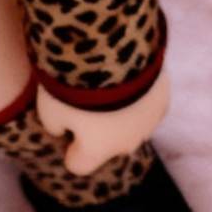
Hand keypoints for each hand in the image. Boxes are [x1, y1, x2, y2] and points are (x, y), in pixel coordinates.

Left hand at [35, 70, 169, 175]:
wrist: (115, 48)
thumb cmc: (74, 82)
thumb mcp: (48, 105)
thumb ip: (54, 124)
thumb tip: (61, 129)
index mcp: (96, 151)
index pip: (77, 163)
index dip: (66, 144)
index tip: (60, 123)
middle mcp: (125, 145)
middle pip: (106, 143)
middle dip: (95, 126)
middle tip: (82, 95)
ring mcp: (148, 122)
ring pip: (129, 123)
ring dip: (119, 108)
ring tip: (105, 78)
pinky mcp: (163, 97)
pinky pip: (146, 101)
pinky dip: (137, 91)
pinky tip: (126, 70)